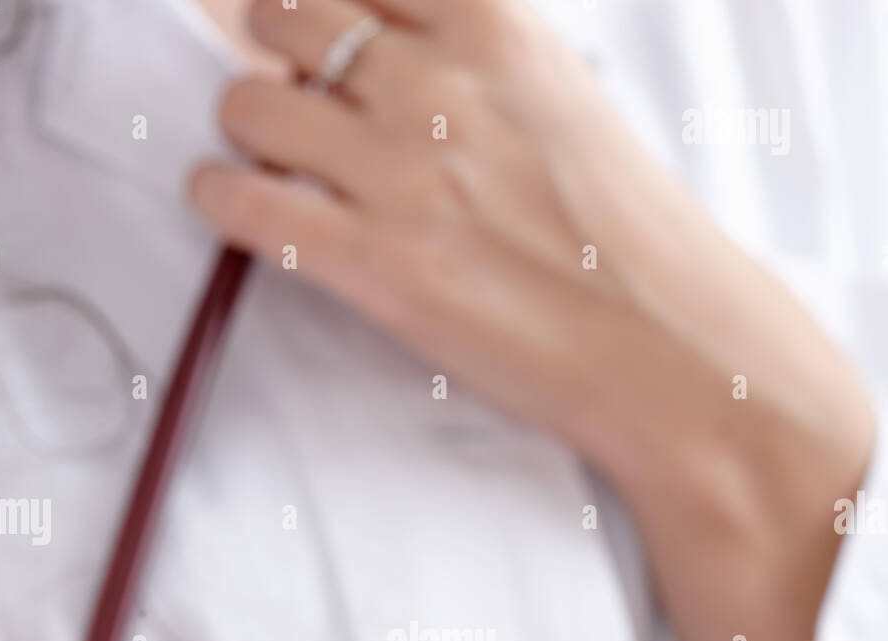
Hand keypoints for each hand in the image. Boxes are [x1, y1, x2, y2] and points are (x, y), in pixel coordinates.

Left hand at [189, 0, 874, 640]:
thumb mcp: (567, 105)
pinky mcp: (377, 265)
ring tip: (276, 170)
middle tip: (295, 106)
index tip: (314, 33)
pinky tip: (238, 212)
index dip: (324, 4)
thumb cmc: (631, 244)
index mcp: (497, 29)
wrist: (671, 352)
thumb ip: (478, 68)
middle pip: (287, 18)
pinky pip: (244, 202)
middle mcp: (440, 85)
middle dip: (276, 56)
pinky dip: (222, 201)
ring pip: (250, 104)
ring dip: (247, 133)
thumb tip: (395, 56)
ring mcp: (403, 175)